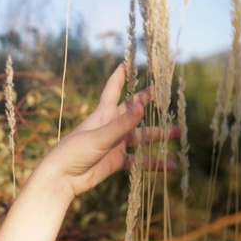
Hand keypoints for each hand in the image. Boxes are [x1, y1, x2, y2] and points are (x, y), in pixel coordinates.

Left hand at [34, 63, 178, 196]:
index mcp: (102, 114)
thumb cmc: (75, 152)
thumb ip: (122, 124)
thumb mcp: (100, 137)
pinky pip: (139, 160)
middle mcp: (110, 126)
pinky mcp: (116, 161)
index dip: (121, 75)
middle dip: (148, 104)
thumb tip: (141, 106)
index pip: (113, 89)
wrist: (62, 179)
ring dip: (158, 135)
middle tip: (166, 97)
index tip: (129, 61)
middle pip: (133, 112)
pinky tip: (170, 165)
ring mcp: (114, 144)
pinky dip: (153, 162)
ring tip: (178, 132)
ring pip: (140, 137)